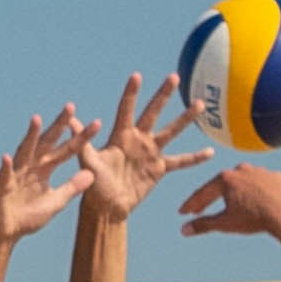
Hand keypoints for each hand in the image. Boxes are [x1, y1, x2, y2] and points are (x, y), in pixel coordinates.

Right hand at [0, 106, 101, 249]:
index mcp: (45, 168)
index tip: (97, 124)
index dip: (81, 138)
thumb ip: (71, 188)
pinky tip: (6, 158)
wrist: (5, 233)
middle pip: (47, 142)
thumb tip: (92, 174)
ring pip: (24, 151)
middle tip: (71, 107)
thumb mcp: (55, 202)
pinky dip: (5, 167)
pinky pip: (3, 175)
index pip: (67, 150)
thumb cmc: (27, 216)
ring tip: (37, 119)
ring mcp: (16, 173)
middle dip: (58, 125)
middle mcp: (31, 165)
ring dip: (30, 136)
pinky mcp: (1, 187)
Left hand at [81, 74, 211, 221]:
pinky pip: (180, 162)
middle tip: (174, 77)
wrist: (107, 206)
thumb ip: (82, 141)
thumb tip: (70, 120)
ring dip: (185, 119)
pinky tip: (211, 152)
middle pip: (153, 112)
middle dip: (163, 95)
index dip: (131, 93)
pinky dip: (195, 159)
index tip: (137, 76)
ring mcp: (150, 152)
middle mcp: (138, 139)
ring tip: (199, 104)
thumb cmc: (95, 184)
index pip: (127, 109)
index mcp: (120, 135)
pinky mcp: (159, 168)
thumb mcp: (87, 162)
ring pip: (171, 131)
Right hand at [179, 161, 280, 244]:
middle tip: (199, 209)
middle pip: (220, 185)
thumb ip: (204, 225)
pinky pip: (261, 185)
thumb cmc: (253, 219)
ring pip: (242, 183)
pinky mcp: (274, 177)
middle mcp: (241, 169)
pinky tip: (254, 201)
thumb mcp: (225, 223)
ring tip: (228, 204)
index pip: (203, 193)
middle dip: (209, 198)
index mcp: (226, 179)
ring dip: (233, 193)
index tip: (183, 213)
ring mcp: (259, 171)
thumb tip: (184, 230)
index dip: (191, 204)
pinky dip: (254, 193)